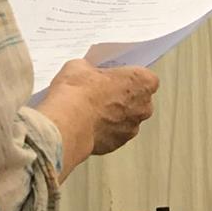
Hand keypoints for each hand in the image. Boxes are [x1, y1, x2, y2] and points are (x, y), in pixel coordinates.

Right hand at [37, 59, 158, 168]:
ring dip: (113, 116)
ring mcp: (132, 127)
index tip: (113, 76)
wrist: (68, 122)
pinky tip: (87, 124)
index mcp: (143, 81)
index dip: (126, 76)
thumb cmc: (79, 93)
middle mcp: (144, 106)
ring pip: (126, 119)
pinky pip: (113, 134)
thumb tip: (86, 73)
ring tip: (90, 110)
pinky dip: (103, 131)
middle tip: (100, 93)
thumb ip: (92, 69)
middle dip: (122, 97)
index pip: (144, 77)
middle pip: (138, 99)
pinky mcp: (118, 143)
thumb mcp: (80, 67)